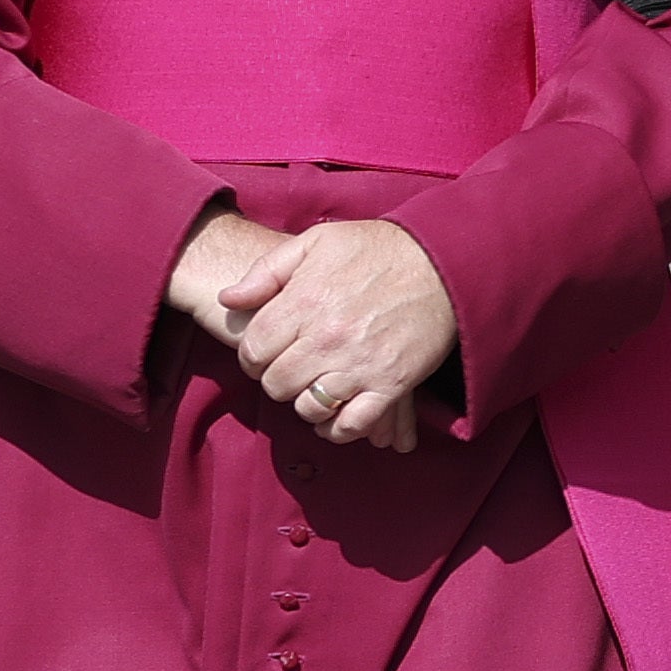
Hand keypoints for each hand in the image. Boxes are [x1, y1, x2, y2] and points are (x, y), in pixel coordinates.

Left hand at [196, 213, 459, 450]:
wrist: (443, 262)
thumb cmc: (378, 249)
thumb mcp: (317, 243)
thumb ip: (267, 271)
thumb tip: (228, 298)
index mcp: (303, 303)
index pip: (254, 350)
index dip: (253, 356)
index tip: (265, 354)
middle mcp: (326, 338)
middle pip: (277, 383)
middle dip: (277, 380)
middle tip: (290, 371)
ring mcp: (358, 365)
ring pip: (309, 408)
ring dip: (306, 403)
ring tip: (314, 389)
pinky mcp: (390, 384)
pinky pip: (352, 424)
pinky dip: (339, 428)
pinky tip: (336, 417)